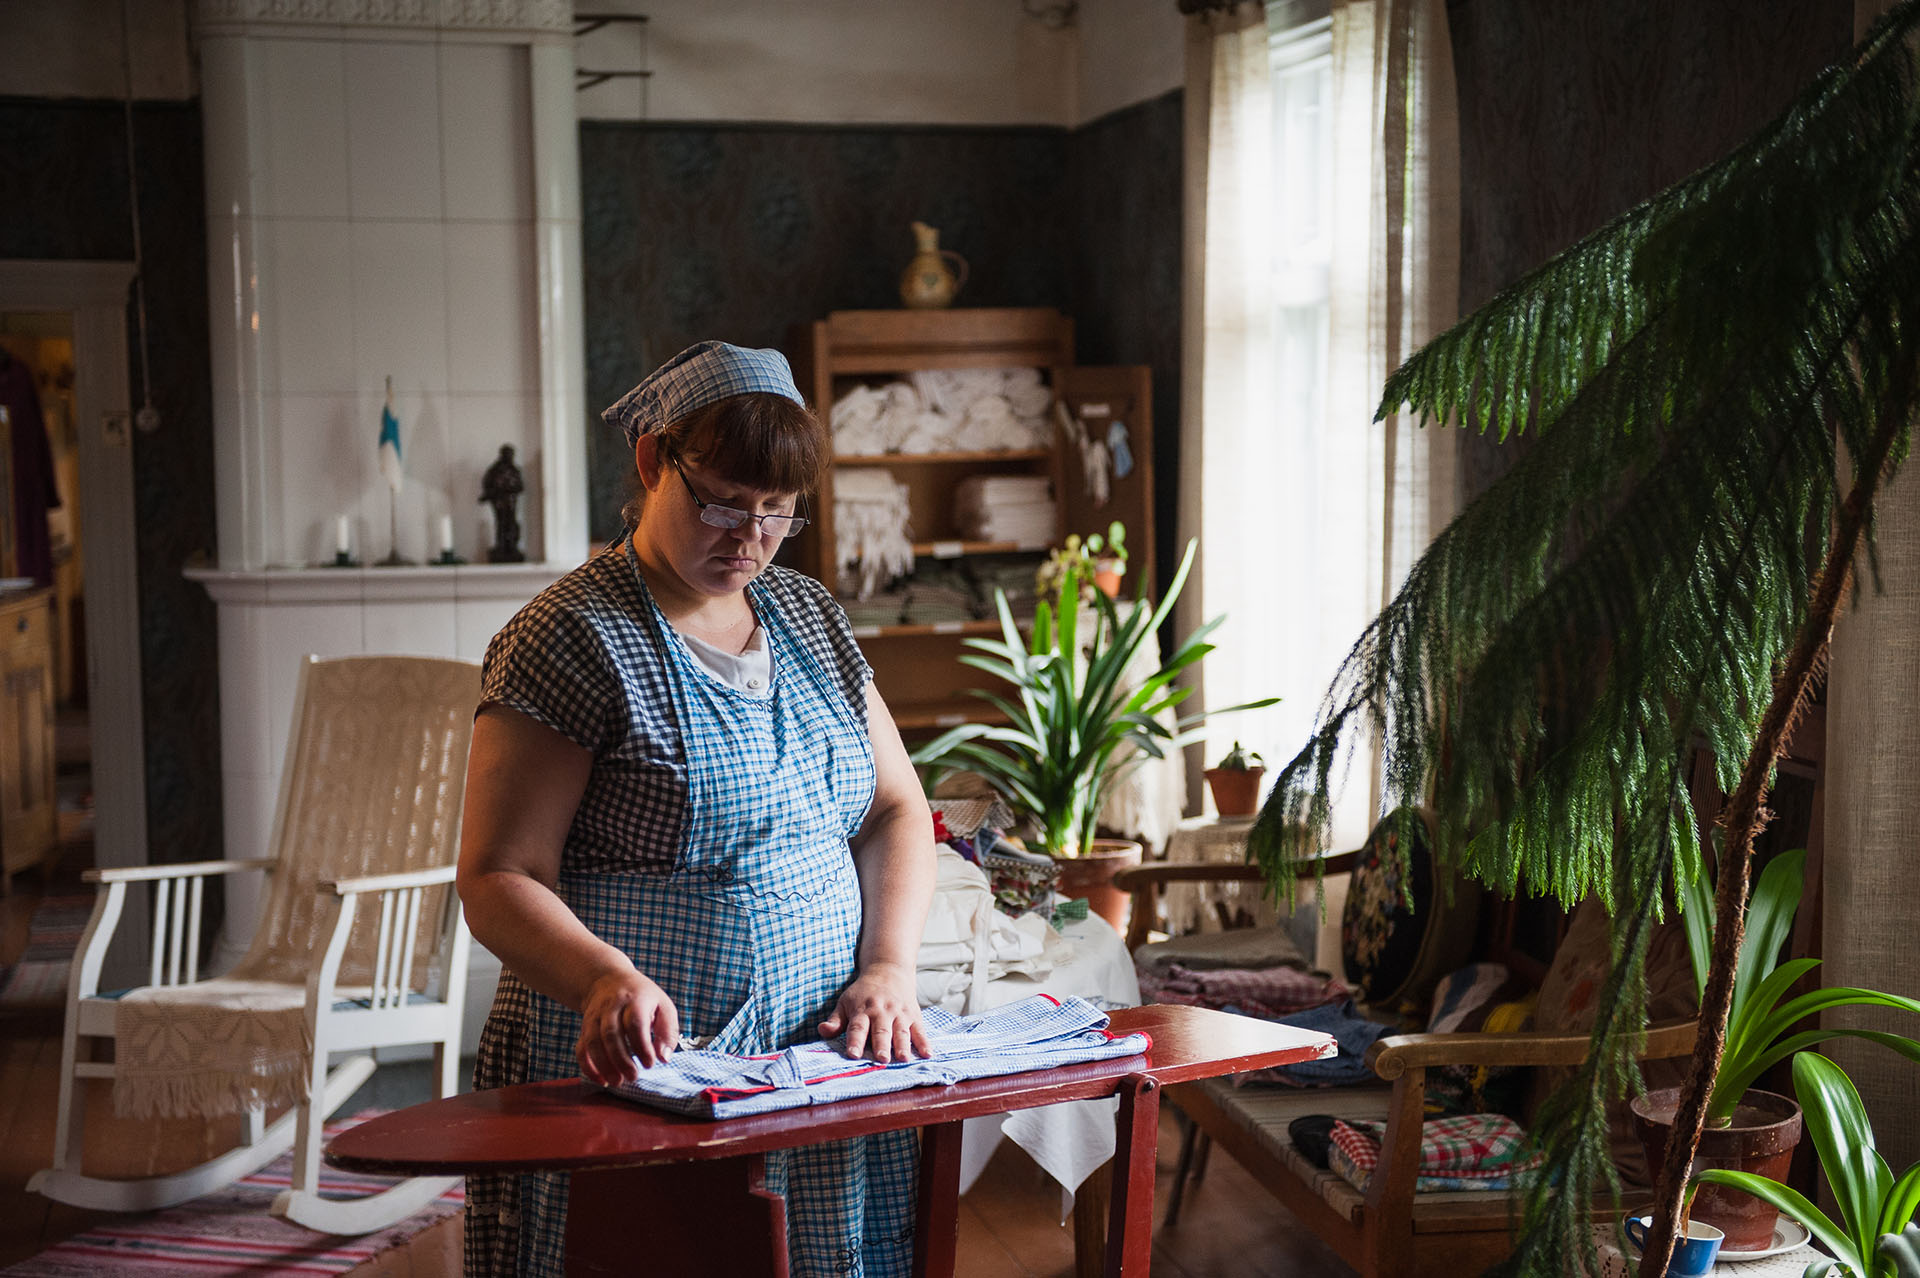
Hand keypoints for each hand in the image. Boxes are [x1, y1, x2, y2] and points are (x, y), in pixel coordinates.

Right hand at [577, 968, 679, 1084]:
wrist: (609, 979)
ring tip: (617, 1082)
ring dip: (603, 1065)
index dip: (642, 1046)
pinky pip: (582, 1048)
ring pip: (593, 1042)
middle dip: (621, 1059)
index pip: (635, 1024)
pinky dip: (588, 1066)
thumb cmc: (642, 998)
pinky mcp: (585, 1028)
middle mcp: (611, 1006)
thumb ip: (668, 1031)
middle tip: (633, 1077)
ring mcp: (595, 1016)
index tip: (649, 1064)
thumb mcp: (663, 1006)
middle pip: (611, 1034)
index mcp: (635, 999)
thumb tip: (663, 1058)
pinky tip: (600, 1080)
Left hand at [818, 961, 931, 1062]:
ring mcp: (899, 1014)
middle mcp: (882, 1012)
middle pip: (881, 1031)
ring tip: (903, 1059)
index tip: (853, 1054)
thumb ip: (836, 1021)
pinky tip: (928, 1054)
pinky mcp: (914, 1016)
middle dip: (881, 1045)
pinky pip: (920, 1030)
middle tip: (881, 1060)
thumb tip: (822, 1031)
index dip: (855, 1041)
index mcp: (862, 1010)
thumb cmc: (863, 993)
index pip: (857, 1027)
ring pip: (901, 1031)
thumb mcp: (846, 1002)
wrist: (889, 970)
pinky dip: (924, 1042)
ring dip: (902, 1046)